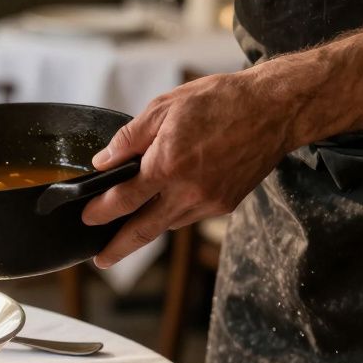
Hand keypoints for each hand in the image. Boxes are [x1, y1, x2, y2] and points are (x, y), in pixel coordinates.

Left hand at [82, 71, 296, 267]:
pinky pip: (190, 216)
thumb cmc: (221, 101)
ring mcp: (210, 201)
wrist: (275, 109)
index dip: (101, 212)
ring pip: (168, 224)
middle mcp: (188, 191)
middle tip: (101, 260)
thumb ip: (129, 139)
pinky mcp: (226, 204)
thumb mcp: (164, 108)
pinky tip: (164, 205)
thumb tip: (103, 161)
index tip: (87, 218)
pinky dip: (173, 214)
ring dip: (147, 228)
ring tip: (127, 230)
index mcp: (168, 165)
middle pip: (144, 231)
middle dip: (118, 249)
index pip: (123, 199)